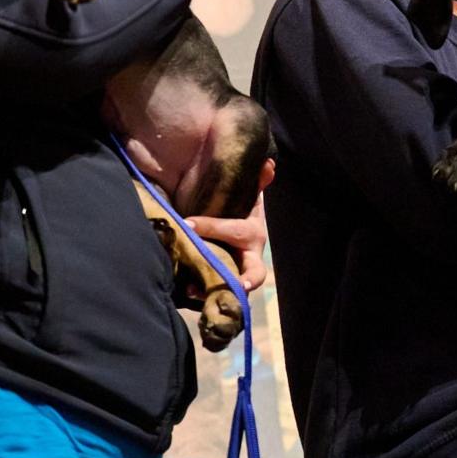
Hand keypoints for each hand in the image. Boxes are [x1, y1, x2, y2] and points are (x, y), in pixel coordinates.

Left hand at [184, 173, 272, 291]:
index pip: (236, 231)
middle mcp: (249, 257)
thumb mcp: (248, 198)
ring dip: (215, 290)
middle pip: (256, 272)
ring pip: (234, 287)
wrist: (236, 237)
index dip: (212, 227)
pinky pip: (217, 293)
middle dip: (248, 279)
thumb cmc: (239, 215)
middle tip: (239, 284)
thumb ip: (257, 181)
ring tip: (193, 289)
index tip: (188, 224)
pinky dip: (202, 294)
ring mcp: (238, 272)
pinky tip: (188, 290)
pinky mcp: (225, 283)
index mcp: (252, 234)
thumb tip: (268, 164)